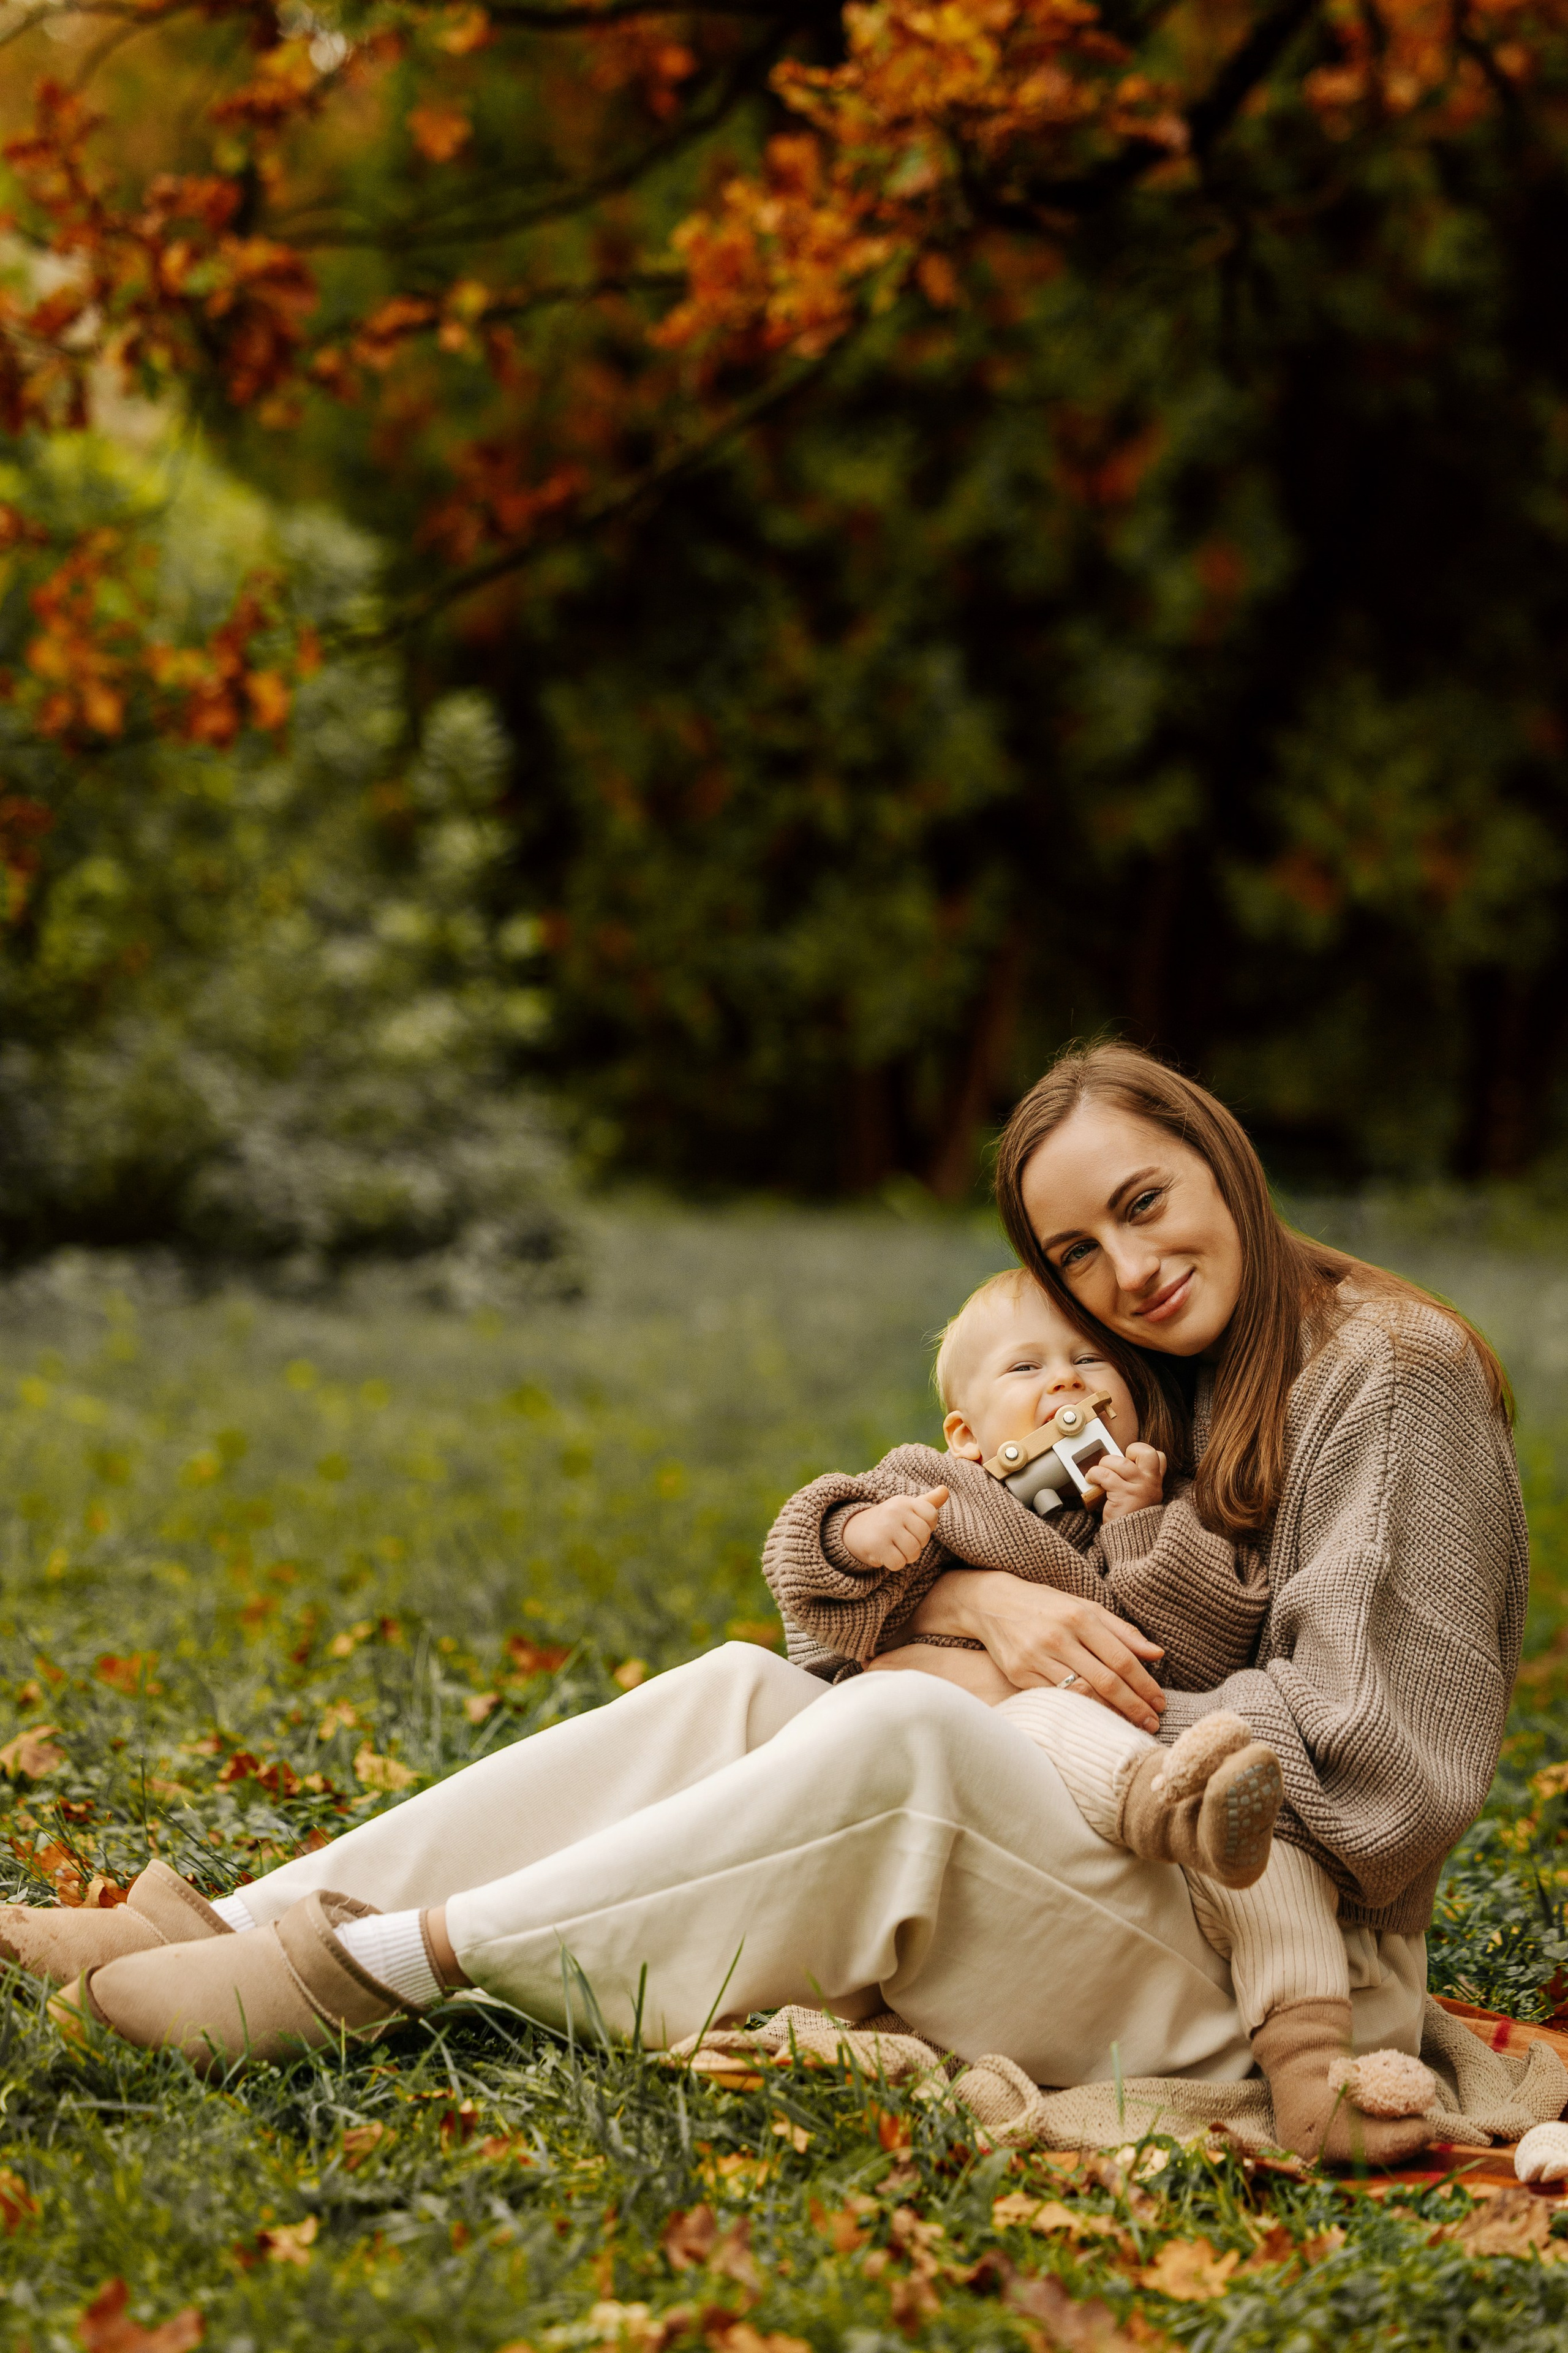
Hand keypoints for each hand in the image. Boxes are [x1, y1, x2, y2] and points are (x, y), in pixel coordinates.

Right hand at [840, 1487, 949, 1569]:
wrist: (853, 1530)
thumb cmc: (889, 1521)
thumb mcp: (906, 1508)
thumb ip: (928, 1502)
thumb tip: (945, 1490)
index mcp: (905, 1501)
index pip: (931, 1516)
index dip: (926, 1528)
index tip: (913, 1528)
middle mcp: (895, 1511)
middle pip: (924, 1537)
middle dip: (917, 1544)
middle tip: (903, 1541)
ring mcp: (885, 1527)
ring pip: (913, 1552)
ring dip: (906, 1557)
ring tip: (895, 1549)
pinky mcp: (876, 1544)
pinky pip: (899, 1563)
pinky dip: (894, 1564)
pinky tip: (886, 1555)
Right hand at [908, 1568, 1164, 1731]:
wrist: (993, 1602)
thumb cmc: (1047, 1605)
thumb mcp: (1085, 1607)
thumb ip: (1121, 1631)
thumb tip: (1157, 1654)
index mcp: (1079, 1617)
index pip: (1121, 1658)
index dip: (1144, 1684)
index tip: (1160, 1702)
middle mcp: (1058, 1637)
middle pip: (1105, 1680)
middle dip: (1134, 1705)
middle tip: (1152, 1723)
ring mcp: (1036, 1657)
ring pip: (1082, 1694)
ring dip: (1110, 1714)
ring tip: (1129, 1726)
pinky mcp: (1020, 1673)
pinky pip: (1056, 1699)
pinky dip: (1080, 1712)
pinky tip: (1096, 1720)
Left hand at [1084, 1442, 1165, 1522]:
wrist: (1131, 1543)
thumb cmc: (1130, 1519)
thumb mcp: (1141, 1497)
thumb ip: (1136, 1482)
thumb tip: (1116, 1466)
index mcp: (1155, 1483)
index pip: (1159, 1457)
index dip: (1142, 1453)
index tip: (1130, 1459)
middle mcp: (1150, 1483)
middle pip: (1147, 1452)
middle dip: (1132, 1449)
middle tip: (1120, 1462)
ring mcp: (1138, 1489)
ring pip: (1121, 1462)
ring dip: (1105, 1463)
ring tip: (1098, 1472)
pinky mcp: (1123, 1495)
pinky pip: (1105, 1475)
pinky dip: (1094, 1474)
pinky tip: (1091, 1479)